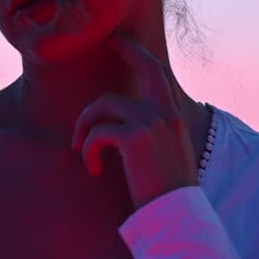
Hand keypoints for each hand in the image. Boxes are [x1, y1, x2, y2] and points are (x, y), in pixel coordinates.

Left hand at [70, 32, 199, 209]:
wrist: (176, 215)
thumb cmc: (167, 193)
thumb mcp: (167, 156)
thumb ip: (153, 135)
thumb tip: (125, 127)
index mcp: (175, 117)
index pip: (159, 75)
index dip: (140, 56)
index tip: (121, 45)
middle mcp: (167, 113)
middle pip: (145, 67)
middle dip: (126, 49)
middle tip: (106, 43)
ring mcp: (153, 122)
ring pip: (105, 103)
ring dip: (85, 124)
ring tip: (82, 149)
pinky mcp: (135, 138)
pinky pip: (98, 133)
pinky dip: (88, 151)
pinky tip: (93, 170)